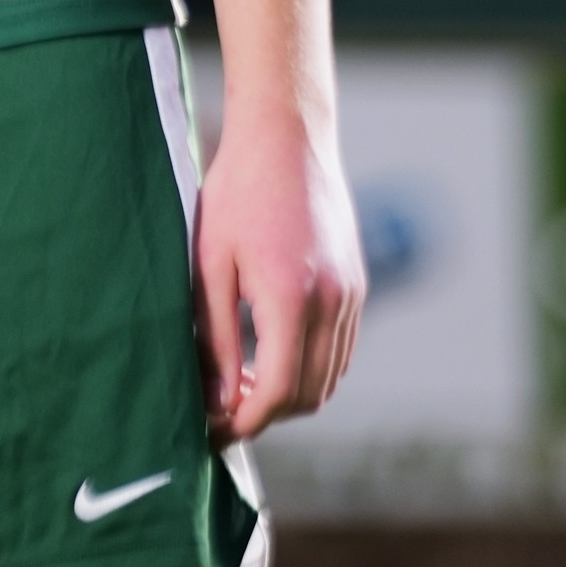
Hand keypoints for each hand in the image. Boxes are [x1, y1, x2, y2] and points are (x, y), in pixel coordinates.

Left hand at [192, 112, 364, 441]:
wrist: (286, 137)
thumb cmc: (235, 192)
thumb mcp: (209, 263)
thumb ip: (213, 335)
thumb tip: (218, 398)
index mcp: (290, 297)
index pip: (278, 391)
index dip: (245, 421)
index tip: (212, 429)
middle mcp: (331, 302)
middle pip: (309, 395)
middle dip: (266, 415)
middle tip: (220, 411)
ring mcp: (351, 295)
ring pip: (329, 379)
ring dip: (289, 395)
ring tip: (241, 385)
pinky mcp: (356, 285)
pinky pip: (339, 351)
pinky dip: (310, 369)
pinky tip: (269, 357)